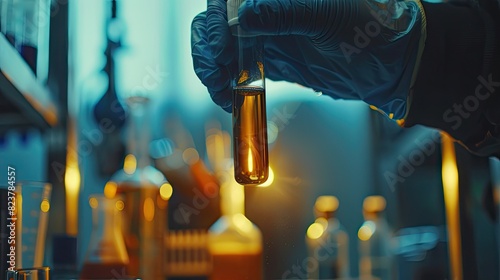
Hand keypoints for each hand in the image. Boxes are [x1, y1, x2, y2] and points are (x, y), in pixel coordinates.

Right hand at [191, 0, 421, 113]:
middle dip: (207, 47)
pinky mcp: (272, 60)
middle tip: (212, 73)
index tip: (221, 49)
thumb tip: (241, 17)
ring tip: (218, 90)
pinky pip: (237, 69)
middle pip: (219, 21)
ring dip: (211, 68)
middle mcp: (267, 9)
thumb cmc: (371, 28)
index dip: (217, 21)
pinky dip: (226, 83)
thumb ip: (284, 13)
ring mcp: (268, 35)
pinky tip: (227, 97)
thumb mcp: (328, 16)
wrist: (390, 64)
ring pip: (223, 47)